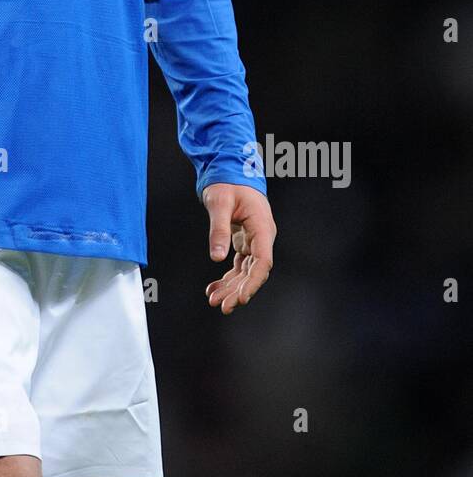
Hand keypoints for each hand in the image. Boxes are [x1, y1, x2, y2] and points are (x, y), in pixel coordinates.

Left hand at [201, 183, 275, 314]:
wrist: (230, 170)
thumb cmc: (227, 183)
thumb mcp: (219, 203)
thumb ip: (219, 230)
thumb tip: (217, 258)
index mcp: (261, 227)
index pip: (263, 262)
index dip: (253, 282)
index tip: (241, 298)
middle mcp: (261, 237)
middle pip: (254, 272)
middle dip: (239, 291)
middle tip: (222, 306)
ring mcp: (254, 241)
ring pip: (245, 271)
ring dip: (231, 287)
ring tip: (214, 301)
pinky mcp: (244, 242)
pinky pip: (238, 265)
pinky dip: (227, 277)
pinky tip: (214, 288)